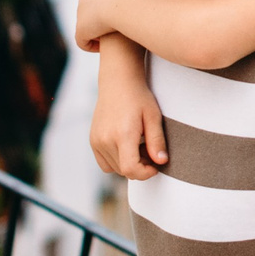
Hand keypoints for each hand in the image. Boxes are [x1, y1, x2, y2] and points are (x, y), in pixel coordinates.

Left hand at [74, 0, 136, 51]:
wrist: (124, 6)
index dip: (109, 3)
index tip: (121, 10)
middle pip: (90, 10)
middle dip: (101, 17)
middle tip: (117, 25)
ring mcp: (80, 15)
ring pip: (87, 26)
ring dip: (97, 31)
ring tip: (112, 37)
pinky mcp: (81, 31)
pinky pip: (84, 41)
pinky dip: (92, 44)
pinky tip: (104, 46)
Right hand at [89, 65, 166, 180]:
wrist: (118, 82)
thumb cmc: (138, 97)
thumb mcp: (153, 117)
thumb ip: (157, 141)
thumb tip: (161, 161)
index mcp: (122, 134)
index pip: (130, 169)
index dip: (145, 173)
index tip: (155, 165)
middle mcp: (105, 140)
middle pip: (124, 170)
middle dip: (140, 167)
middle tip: (150, 151)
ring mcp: (96, 140)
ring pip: (114, 168)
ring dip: (128, 164)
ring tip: (138, 146)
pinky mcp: (93, 140)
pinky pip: (104, 162)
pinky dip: (116, 160)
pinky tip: (126, 146)